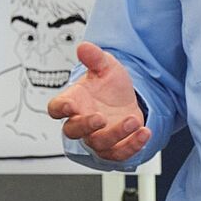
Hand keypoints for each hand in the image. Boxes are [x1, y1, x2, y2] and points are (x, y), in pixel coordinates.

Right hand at [46, 42, 150, 161]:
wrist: (128, 100)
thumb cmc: (109, 86)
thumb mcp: (105, 66)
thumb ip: (94, 57)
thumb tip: (84, 47)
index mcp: (73, 102)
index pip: (56, 108)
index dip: (60, 108)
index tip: (69, 105)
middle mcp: (82, 122)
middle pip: (73, 131)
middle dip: (86, 126)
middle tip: (100, 117)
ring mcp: (97, 137)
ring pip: (99, 144)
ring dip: (116, 134)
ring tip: (132, 120)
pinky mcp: (114, 148)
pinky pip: (120, 154)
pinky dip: (132, 146)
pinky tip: (144, 132)